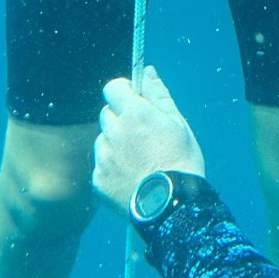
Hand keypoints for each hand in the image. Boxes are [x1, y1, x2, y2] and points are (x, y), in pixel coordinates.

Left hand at [93, 66, 205, 217]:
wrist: (172, 206)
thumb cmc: (180, 161)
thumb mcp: (177, 122)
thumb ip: (158, 94)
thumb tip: (147, 71)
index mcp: (134, 114)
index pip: (113, 88)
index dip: (123, 91)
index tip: (133, 99)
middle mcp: (114, 132)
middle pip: (107, 114)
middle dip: (120, 118)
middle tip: (141, 134)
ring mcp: (104, 158)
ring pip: (103, 140)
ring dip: (115, 144)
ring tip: (138, 160)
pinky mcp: (98, 180)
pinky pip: (101, 166)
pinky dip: (112, 168)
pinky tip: (131, 177)